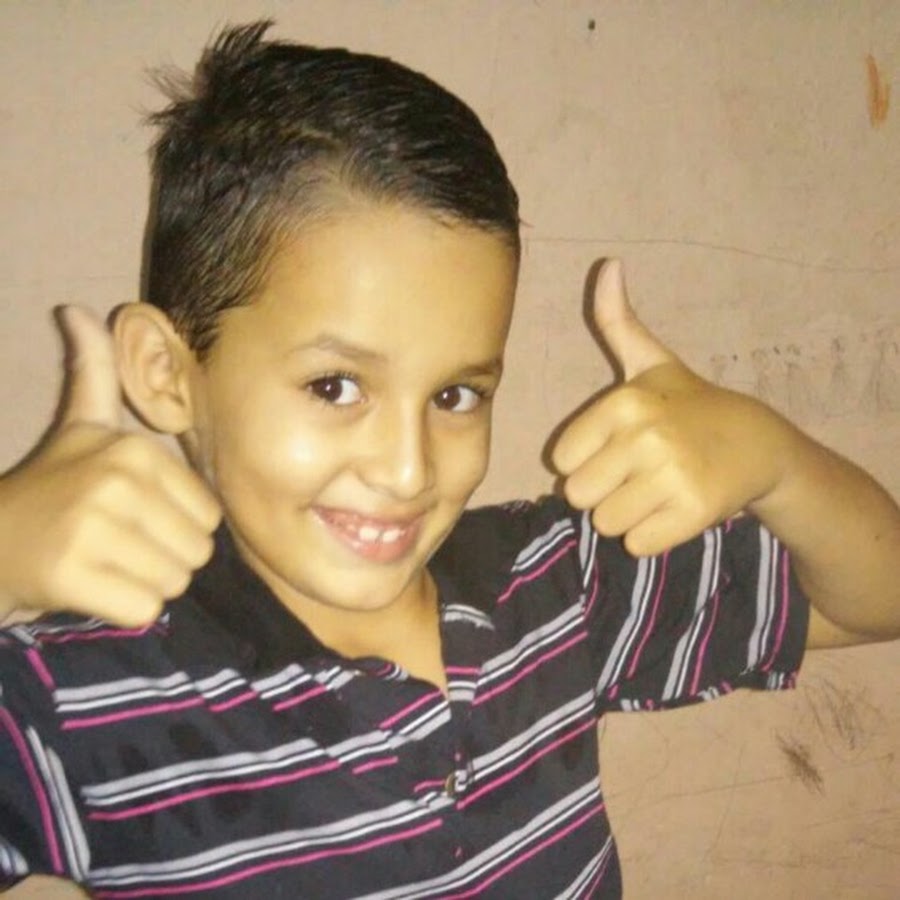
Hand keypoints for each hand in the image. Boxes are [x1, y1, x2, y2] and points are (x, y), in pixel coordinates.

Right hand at [0, 307, 220, 625]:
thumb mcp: (78, 424)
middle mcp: (117, 484)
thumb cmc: (50, 485)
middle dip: (165, 559)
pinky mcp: (71, 576)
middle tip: (119, 545)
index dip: (179, 527)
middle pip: (197, 552)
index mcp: (134, 452)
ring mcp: (92, 529)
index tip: (135, 518)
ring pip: (174, 582)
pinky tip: (93, 586)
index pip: (210, 516)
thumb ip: (92, 371)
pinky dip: (125, 608)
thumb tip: (74, 308)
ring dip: (146, 584)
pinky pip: (146, 609)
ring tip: (106, 563)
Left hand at [552, 259, 789, 556]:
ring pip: (607, 524)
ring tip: (658, 490)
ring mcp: (672, 473)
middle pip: (579, 496)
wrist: (758, 443)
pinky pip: (637, 544)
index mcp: (623, 402)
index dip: (587, 462)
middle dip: (604, 493)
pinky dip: (651, 537)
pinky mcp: (695, 510)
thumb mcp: (651, 363)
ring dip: (627, 517)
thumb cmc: (690, 404)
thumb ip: (618, 322)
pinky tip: (674, 510)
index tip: (619, 449)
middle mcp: (645, 435)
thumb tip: (607, 264)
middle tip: (639, 474)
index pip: (562, 461)